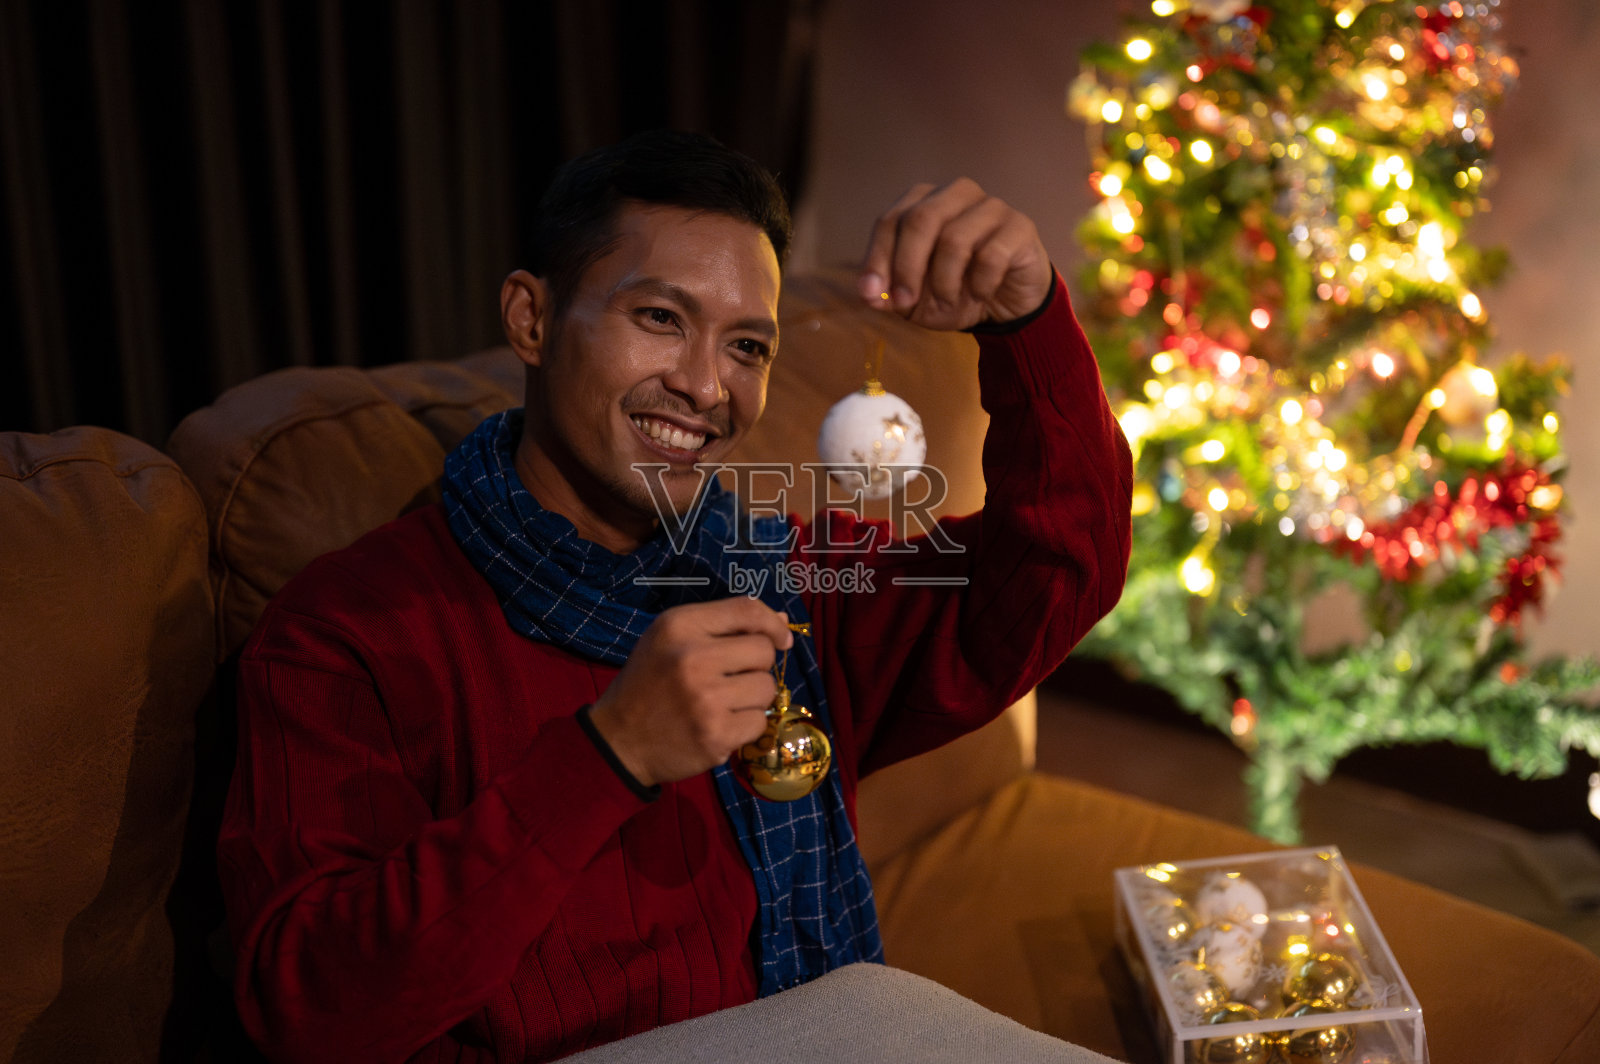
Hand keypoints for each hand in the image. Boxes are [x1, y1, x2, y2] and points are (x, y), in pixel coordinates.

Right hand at [588, 598, 792, 786]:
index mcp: (679, 626)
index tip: (781, 638)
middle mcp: (693, 658)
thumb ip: (724, 627)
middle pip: (763, 651)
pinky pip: (759, 722)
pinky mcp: (716, 735)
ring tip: (722, 704)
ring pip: (767, 688)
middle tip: (731, 679)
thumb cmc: (649, 684)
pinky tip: (720, 726)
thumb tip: (782, 624)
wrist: (618, 740)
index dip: (772, 623)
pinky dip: (745, 726)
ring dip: (752, 698)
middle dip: (756, 666)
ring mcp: (706, 699)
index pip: (747, 610)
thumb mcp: (672, 641)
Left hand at [857, 178, 1051, 330]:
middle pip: (920, 219)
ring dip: (945, 282)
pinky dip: (980, 284)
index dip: (877, 258)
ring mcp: (990, 206)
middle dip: (907, 267)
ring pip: (954, 239)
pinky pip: (991, 256)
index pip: (890, 221)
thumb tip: (869, 295)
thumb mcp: (916, 301)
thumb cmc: (957, 291)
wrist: (1008, 303)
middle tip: (905, 304)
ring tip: (948, 301)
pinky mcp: (1019, 226)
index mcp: (924, 202)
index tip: (871, 294)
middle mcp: (956, 194)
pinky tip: (982, 294)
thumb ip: (890, 294)